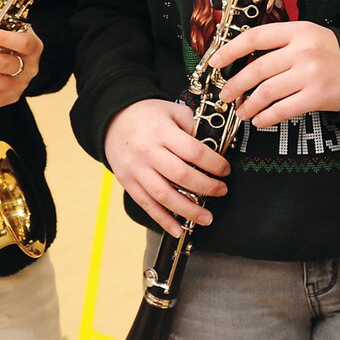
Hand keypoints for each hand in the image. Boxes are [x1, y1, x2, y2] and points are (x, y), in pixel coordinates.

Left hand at [0, 0, 41, 109]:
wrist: (31, 63)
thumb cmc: (17, 40)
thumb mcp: (14, 19)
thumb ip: (1, 0)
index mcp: (32, 46)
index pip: (23, 43)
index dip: (5, 39)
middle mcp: (28, 67)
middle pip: (7, 65)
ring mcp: (19, 84)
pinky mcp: (9, 97)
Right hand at [103, 99, 230, 236]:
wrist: (113, 120)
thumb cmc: (148, 115)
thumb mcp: (172, 110)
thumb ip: (192, 125)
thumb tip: (212, 147)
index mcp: (162, 132)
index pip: (194, 151)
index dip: (214, 163)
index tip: (225, 170)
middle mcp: (148, 152)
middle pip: (181, 176)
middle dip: (207, 187)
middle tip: (222, 191)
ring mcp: (137, 170)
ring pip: (164, 195)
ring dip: (188, 210)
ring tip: (206, 218)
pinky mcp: (128, 182)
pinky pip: (147, 205)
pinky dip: (163, 220)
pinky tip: (178, 229)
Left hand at [211, 21, 339, 125]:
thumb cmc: (329, 53)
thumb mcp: (306, 37)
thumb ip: (279, 44)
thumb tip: (241, 60)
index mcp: (296, 31)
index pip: (255, 37)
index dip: (230, 50)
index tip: (214, 63)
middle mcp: (302, 50)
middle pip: (257, 69)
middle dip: (235, 85)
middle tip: (225, 96)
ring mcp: (310, 74)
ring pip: (266, 92)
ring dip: (249, 105)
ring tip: (242, 112)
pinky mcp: (317, 96)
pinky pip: (283, 110)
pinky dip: (266, 117)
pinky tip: (260, 121)